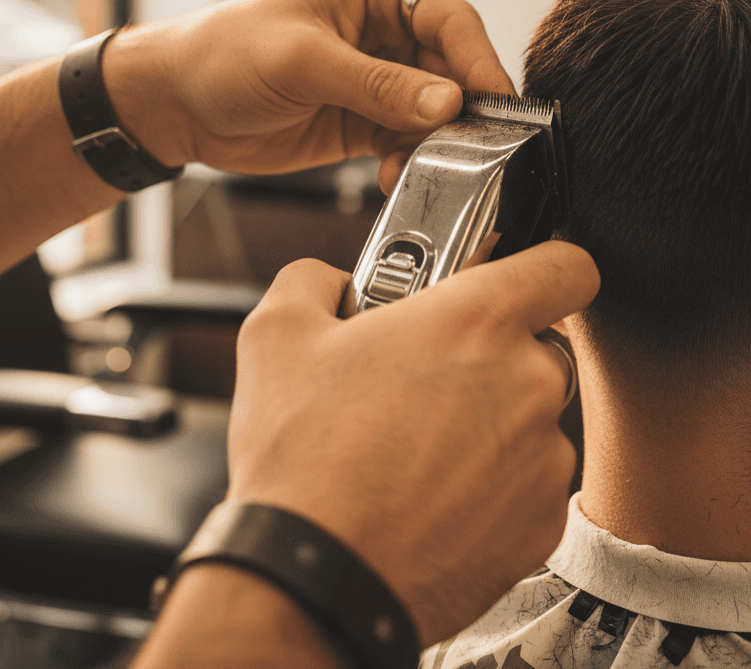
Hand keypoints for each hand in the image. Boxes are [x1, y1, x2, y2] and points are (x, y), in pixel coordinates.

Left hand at [104, 0, 513, 189]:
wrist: (174, 103)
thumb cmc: (223, 54)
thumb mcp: (302, 62)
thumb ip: (378, 84)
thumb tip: (448, 101)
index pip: (448, 15)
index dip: (477, 57)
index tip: (495, 99)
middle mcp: (386, 26)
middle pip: (452, 67)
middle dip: (460, 110)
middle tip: (469, 148)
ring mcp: (379, 75)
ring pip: (437, 110)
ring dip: (436, 142)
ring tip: (418, 165)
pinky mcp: (366, 118)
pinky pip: (410, 141)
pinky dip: (410, 161)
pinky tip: (391, 177)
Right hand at [226, 242, 599, 646]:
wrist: (315, 580)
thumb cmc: (302, 460)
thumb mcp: (278, 330)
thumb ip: (319, 278)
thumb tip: (335, 282)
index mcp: (478, 320)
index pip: (566, 265)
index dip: (545, 266)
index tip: (515, 280)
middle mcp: (527, 382)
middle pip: (542, 345)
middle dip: (494, 354)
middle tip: (431, 374)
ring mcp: (542, 459)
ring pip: (533, 419)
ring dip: (492, 422)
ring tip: (419, 446)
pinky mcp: (540, 525)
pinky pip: (529, 485)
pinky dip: (493, 487)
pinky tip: (432, 495)